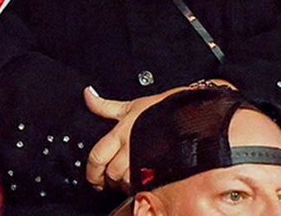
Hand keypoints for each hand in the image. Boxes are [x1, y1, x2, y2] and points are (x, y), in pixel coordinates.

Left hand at [83, 80, 236, 192]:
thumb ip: (105, 105)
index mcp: (120, 133)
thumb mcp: (131, 105)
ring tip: (129, 176)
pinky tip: (142, 179)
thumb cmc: (164, 108)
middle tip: (111, 178)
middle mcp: (130, 148)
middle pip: (110, 173)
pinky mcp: (159, 171)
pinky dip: (139, 185)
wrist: (193, 113)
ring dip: (124, 183)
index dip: (92, 170)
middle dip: (109, 178)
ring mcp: (144, 161)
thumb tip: (88, 94)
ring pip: (125, 182)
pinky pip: (143, 185)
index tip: (94, 176)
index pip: (96, 157)